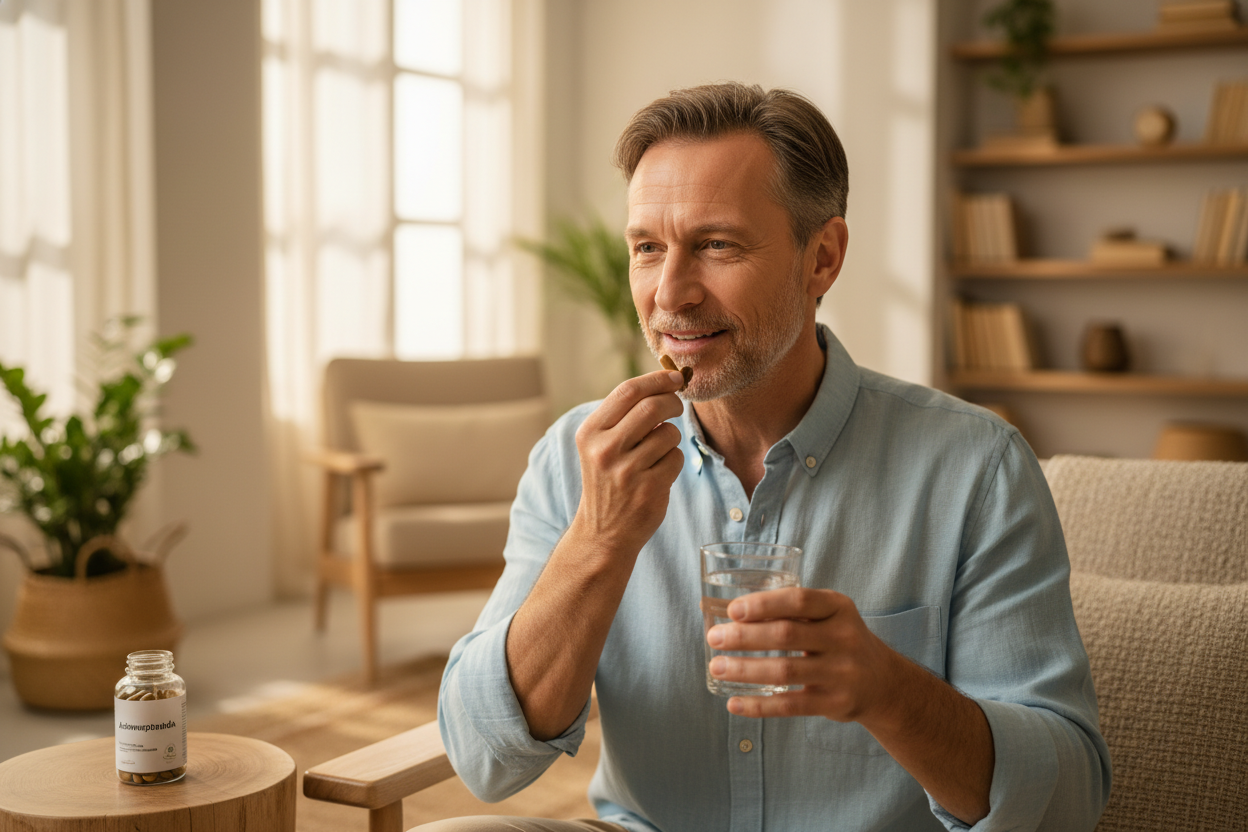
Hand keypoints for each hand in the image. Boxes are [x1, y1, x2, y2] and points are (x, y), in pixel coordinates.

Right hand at [572, 369, 685, 553]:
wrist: (603, 531)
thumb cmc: (609, 479)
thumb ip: (625, 414)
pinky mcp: (648, 488)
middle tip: (676, 407)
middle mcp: (605, 449)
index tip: (675, 377)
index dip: (657, 378)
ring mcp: (627, 471)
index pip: (628, 391)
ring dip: (671, 438)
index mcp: (590, 432)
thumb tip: (666, 381)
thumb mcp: (601, 444)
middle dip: (672, 403)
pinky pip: (676, 458)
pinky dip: (673, 461)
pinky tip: (658, 474)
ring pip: (669, 433)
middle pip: (652, 407)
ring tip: (656, 453)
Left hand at [706, 588, 902, 724]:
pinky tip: (734, 703)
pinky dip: (759, 705)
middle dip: (744, 637)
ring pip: (785, 671)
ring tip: (717, 667)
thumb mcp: (830, 616)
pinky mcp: (835, 703)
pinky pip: (790, 705)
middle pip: (786, 635)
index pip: (799, 601)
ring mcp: (842, 673)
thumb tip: (733, 614)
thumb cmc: (841, 641)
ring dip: (744, 670)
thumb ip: (793, 612)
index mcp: (838, 608)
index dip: (763, 605)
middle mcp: (843, 638)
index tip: (732, 611)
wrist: (884, 683)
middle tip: (714, 638)